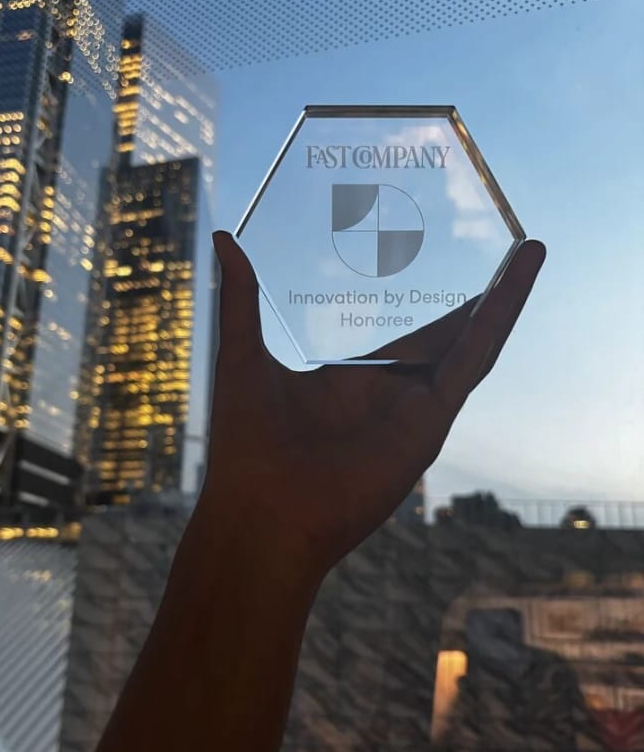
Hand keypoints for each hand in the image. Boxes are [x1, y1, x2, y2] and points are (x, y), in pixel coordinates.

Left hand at [198, 231, 544, 590]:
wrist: (260, 513)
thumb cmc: (243, 446)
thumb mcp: (242, 355)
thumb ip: (241, 299)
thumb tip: (222, 239)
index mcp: (345, 382)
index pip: (396, 335)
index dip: (420, 298)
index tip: (439, 256)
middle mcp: (385, 396)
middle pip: (442, 338)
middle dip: (475, 298)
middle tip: (505, 249)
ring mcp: (411, 410)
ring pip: (468, 345)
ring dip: (501, 301)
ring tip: (530, 254)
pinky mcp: (428, 423)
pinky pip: (468, 367)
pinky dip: (493, 327)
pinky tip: (511, 288)